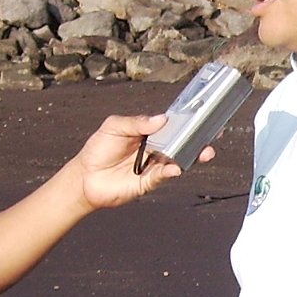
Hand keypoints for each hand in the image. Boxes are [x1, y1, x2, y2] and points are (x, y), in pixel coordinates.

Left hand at [69, 113, 212, 211]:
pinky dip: (172, 171)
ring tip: (203, 152)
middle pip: (181, 142)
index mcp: (149, 133)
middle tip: (212, 133)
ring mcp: (154, 165)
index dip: (187, 121)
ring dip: (192, 156)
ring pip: (178, 160)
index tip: (202, 115)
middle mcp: (155, 149)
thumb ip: (137, 122)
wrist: (85, 177)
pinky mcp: (149, 182)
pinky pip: (164, 175)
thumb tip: (161, 118)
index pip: (172, 125)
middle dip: (198, 138)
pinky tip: (176, 167)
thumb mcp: (114, 126)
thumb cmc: (98, 150)